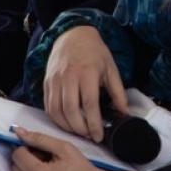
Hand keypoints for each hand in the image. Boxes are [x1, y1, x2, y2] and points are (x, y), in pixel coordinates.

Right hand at [44, 26, 127, 141]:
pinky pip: (48, 106)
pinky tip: (66, 123)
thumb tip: (124, 112)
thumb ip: (118, 92)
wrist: (73, 34)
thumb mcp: (111, 69)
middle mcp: (68, 77)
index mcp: (87, 73)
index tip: (99, 136)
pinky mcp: (46, 83)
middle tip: (89, 136)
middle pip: (71, 111)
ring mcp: (55, 80)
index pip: (90, 104)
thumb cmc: (94, 52)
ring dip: (67, 126)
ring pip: (57, 111)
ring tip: (79, 132)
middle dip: (80, 129)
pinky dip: (56, 119)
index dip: (94, 124)